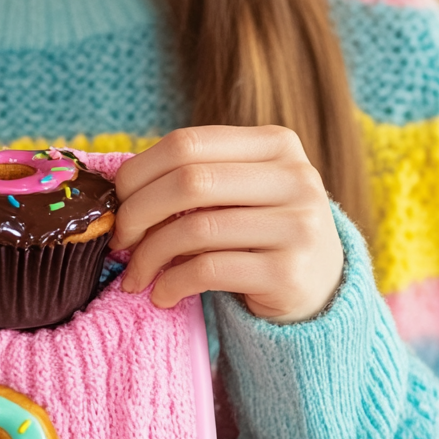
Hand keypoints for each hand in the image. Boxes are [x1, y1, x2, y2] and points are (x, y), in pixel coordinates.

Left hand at [110, 125, 343, 322]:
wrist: (320, 291)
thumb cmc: (259, 237)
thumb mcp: (239, 193)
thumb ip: (195, 178)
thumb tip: (119, 190)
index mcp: (276, 144)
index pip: (186, 143)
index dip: (138, 173)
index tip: (118, 202)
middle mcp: (295, 178)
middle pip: (188, 181)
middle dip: (138, 213)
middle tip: (119, 240)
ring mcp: (297, 225)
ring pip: (195, 229)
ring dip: (149, 256)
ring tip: (136, 276)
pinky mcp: (288, 272)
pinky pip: (208, 270)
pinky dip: (172, 284)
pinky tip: (163, 294)